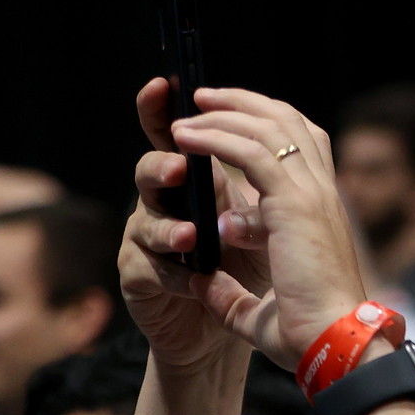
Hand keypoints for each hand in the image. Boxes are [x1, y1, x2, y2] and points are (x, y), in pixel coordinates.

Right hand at [118, 78, 265, 369]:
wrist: (250, 330)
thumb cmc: (262, 269)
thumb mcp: (273, 219)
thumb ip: (263, 182)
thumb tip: (263, 146)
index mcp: (200, 182)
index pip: (176, 138)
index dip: (161, 109)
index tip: (165, 84)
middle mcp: (168, 204)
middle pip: (151, 169)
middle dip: (162, 165)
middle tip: (179, 167)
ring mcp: (149, 241)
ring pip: (144, 219)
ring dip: (167, 225)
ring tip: (191, 235)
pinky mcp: (142, 280)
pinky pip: (150, 268)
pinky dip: (175, 272)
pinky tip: (197, 281)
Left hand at [126, 83, 369, 369]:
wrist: (333, 344)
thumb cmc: (307, 335)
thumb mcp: (262, 310)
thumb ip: (234, 296)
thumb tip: (205, 285)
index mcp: (322, 212)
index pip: (305, 145)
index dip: (267, 124)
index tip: (228, 120)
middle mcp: (322, 195)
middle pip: (290, 122)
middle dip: (244, 103)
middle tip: (204, 98)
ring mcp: (312, 196)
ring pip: (269, 127)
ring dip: (224, 113)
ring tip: (187, 112)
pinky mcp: (294, 204)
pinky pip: (250, 152)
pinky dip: (216, 137)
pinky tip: (184, 138)